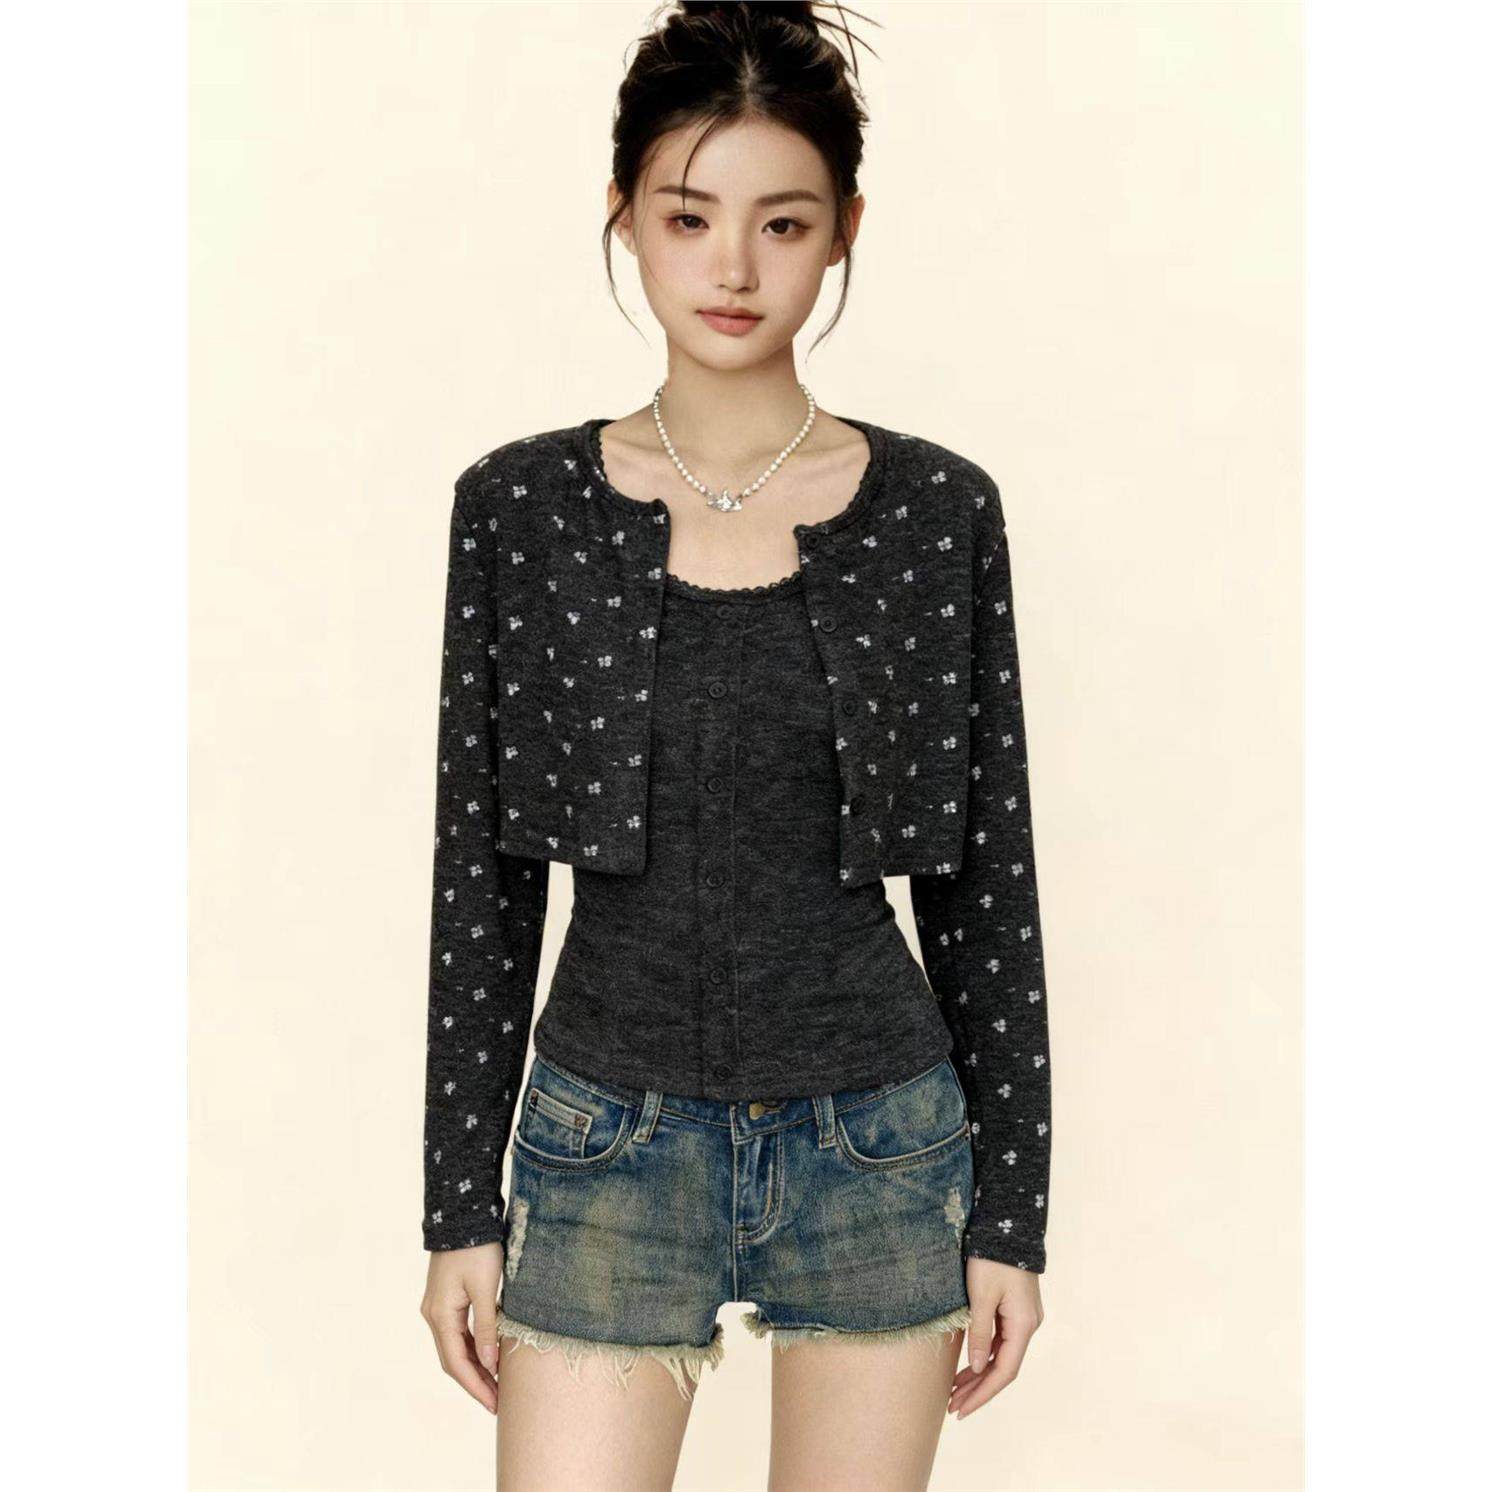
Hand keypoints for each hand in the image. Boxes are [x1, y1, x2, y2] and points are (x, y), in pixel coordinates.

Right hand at [420, 1241, 503, 1413]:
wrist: (462, 1215)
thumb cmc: (476, 1249)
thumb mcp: (485, 1289)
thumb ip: (487, 1328)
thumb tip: (490, 1365)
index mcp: (440, 1316)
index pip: (456, 1364)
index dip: (476, 1386)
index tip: (494, 1404)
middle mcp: (433, 1315)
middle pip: (453, 1360)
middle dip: (475, 1382)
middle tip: (498, 1402)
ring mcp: (437, 1307)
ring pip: (455, 1347)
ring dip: (474, 1366)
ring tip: (497, 1384)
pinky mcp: (446, 1299)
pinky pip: (458, 1332)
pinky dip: (473, 1348)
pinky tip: (489, 1355)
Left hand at [948, 1256, 1043, 1419]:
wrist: (1007, 1225)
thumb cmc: (992, 1258)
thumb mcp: (981, 1296)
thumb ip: (980, 1333)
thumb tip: (979, 1367)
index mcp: (1023, 1325)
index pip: (1004, 1371)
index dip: (983, 1393)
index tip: (962, 1409)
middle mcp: (1028, 1325)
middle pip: (1003, 1367)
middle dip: (978, 1389)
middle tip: (953, 1407)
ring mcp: (1022, 1317)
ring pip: (1001, 1355)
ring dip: (979, 1374)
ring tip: (955, 1392)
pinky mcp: (1014, 1308)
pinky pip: (1000, 1341)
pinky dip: (984, 1355)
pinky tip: (968, 1365)